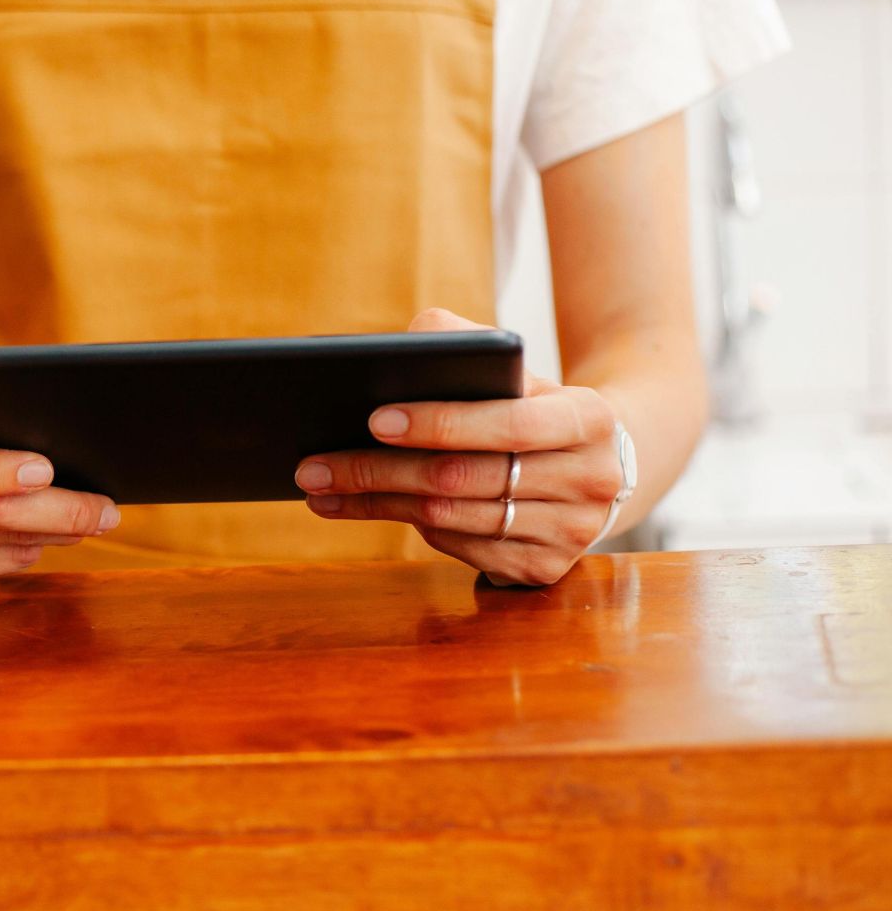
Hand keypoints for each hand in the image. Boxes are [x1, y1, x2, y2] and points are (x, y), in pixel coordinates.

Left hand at [294, 309, 625, 586]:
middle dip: (377, 470)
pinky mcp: (546, 569)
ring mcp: (570, 532)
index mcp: (588, 419)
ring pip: (451, 518)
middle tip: (312, 465)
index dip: (440, 423)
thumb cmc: (531, 401)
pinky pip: (459, 547)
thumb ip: (461, 341)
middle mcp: (588, 481)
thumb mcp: (514, 368)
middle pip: (461, 479)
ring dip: (375, 503)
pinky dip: (409, 525)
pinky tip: (365, 507)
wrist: (599, 459)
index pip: (508, 424)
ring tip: (320, 486)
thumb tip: (396, 352)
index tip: (373, 419)